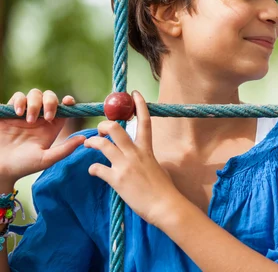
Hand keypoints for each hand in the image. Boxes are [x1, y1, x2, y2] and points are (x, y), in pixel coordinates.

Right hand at [0, 89, 84, 185]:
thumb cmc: (22, 166)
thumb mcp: (46, 159)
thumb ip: (64, 149)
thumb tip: (84, 139)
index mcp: (51, 126)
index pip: (63, 108)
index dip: (68, 102)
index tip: (68, 101)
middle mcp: (39, 117)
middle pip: (50, 97)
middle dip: (50, 102)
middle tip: (46, 117)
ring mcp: (24, 113)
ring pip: (35, 94)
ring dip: (34, 103)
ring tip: (28, 120)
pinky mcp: (9, 112)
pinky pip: (17, 97)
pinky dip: (20, 101)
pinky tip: (18, 114)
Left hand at [85, 91, 180, 226]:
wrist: (165, 206)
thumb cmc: (164, 189)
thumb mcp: (157, 167)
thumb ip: (146, 158)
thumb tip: (140, 158)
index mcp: (147, 149)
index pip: (144, 121)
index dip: (139, 105)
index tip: (134, 94)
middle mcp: (135, 154)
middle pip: (115, 129)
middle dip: (103, 125)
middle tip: (100, 130)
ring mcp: (125, 166)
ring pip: (103, 145)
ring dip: (92, 143)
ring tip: (89, 145)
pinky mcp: (117, 180)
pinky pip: (97, 169)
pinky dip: (93, 169)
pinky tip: (93, 171)